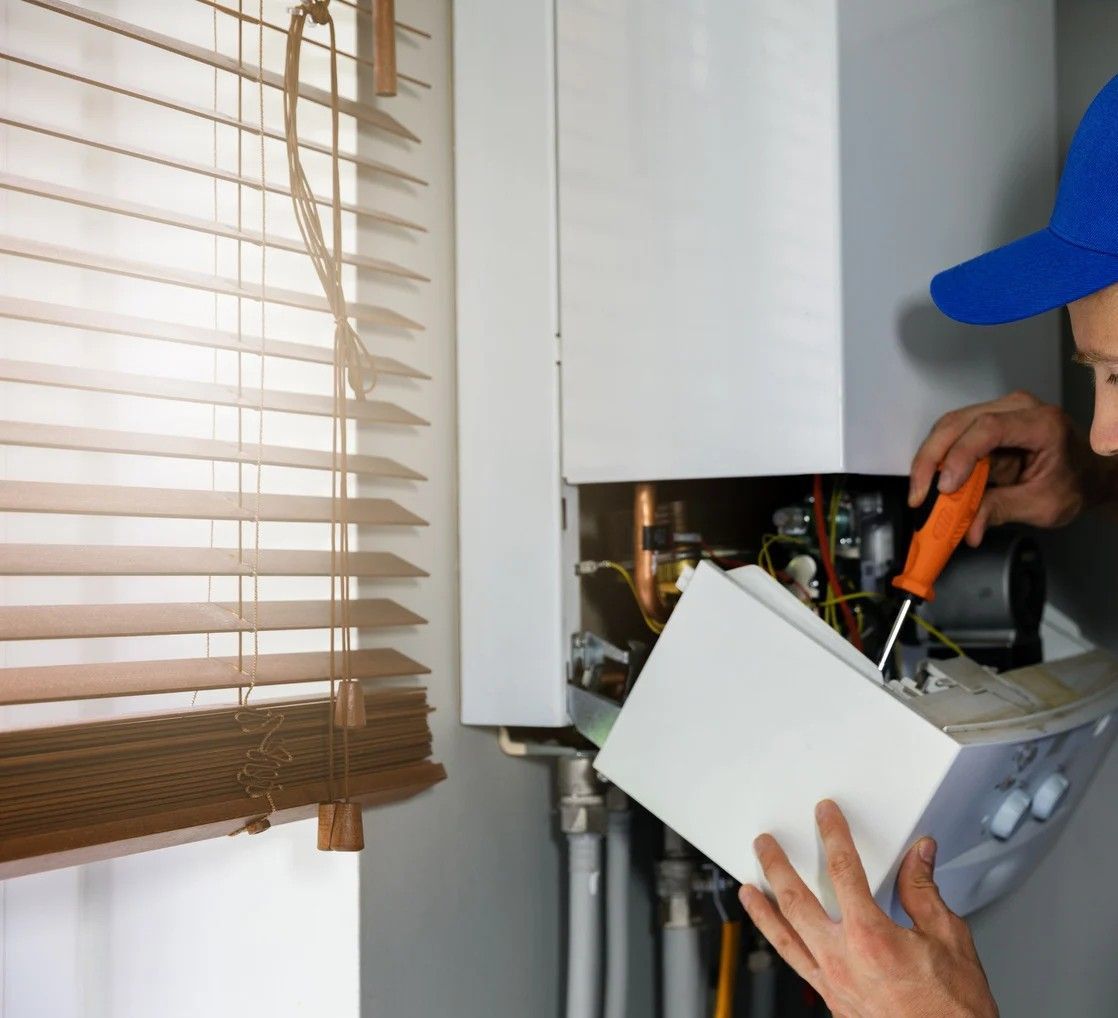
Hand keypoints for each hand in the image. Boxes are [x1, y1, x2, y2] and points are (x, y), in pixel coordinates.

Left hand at [739, 800, 997, 1017]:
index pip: (843, 869)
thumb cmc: (952, 1009)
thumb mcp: (949, 940)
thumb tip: (918, 856)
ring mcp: (832, 983)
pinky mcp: (832, 1002)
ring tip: (747, 890)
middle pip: (795, 899)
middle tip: (765, 845)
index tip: (825, 815)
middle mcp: (843, 959)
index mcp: (871, 936)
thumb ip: (924, 891)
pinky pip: (797, 965)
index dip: (833, 835)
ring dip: (762, 909)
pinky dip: (780, 945)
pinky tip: (776, 937)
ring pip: (784, 937)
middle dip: (776, 866)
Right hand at [909, 390, 1102, 545]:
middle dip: (931, 460)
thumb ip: (1002, 511)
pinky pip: (951, 437)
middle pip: (958, 423)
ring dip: (929, 461)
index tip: (945, 488)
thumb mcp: (1043, 505)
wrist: (1086, 474)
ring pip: (948, 427)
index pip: (989, 428)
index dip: (961, 456)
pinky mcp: (983, 423)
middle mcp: (1017, 408)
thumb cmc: (1074, 484)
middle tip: (919, 495)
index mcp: (1042, 423)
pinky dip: (937, 461)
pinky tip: (931, 484)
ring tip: (922, 493)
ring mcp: (998, 411)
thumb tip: (967, 529)